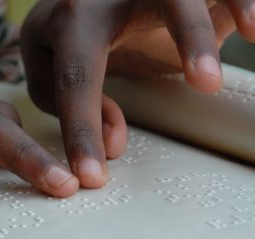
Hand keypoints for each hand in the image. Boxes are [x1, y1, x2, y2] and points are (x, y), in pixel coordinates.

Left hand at [21, 0, 254, 187]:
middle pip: (144, 11)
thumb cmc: (66, 36)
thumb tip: (112, 142)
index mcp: (68, 21)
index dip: (82, 130)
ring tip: (211, 80)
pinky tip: (252, 28)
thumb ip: (66, 103)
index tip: (93, 176)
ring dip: (200, 34)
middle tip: (198, 93)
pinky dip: (241, 2)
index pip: (73, 80)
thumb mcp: (48, 68)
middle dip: (177, 46)